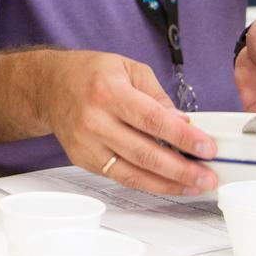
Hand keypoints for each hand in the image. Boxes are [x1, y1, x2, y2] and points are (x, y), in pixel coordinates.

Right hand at [33, 49, 216, 195]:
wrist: (48, 87)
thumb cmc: (89, 74)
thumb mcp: (128, 69)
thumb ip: (158, 97)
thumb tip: (184, 125)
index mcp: (108, 92)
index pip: (153, 120)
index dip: (183, 138)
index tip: (207, 148)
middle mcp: (95, 120)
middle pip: (145, 153)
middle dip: (181, 169)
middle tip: (207, 177)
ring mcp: (87, 144)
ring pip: (133, 173)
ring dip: (168, 184)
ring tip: (194, 187)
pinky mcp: (83, 160)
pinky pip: (120, 177)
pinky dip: (147, 182)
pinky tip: (166, 183)